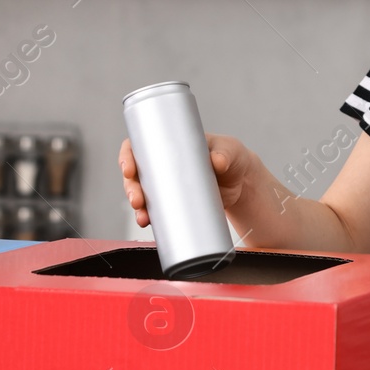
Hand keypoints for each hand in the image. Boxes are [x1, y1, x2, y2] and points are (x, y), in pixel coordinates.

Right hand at [118, 133, 258, 228]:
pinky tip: (148, 225)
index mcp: (170, 144)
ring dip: (137, 207)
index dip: (127, 157)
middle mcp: (163, 164)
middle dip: (130, 188)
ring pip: (142, 194)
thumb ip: (225, 154)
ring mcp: (168, 185)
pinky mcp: (175, 203)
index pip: (140, 146)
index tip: (129, 170)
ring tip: (143, 218)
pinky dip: (149, 218)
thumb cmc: (232, 157)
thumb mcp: (230, 151)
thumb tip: (218, 161)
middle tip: (137, 201)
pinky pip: (155, 210)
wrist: (242, 183)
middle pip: (136, 174)